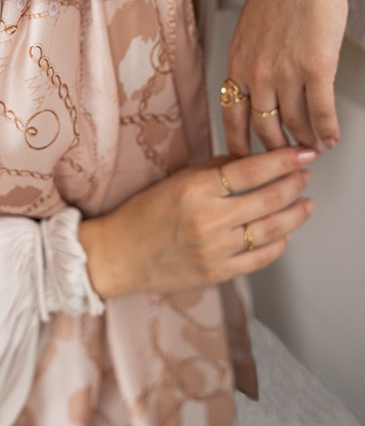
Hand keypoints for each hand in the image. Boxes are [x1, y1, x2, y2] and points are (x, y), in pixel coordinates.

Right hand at [79, 147, 314, 298]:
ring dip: (295, 214)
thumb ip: (212, 169)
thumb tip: (247, 161)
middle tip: (306, 173)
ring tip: (307, 203)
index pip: (250, 170)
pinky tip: (286, 233)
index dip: (282, 160)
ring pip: (270, 230)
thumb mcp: (174, 179)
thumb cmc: (141, 214)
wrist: (118, 255)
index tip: (302, 152)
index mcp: (195, 190)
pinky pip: (260, 258)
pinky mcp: (218, 273)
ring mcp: (215, 250)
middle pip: (267, 198)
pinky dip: (279, 244)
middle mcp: (208, 220)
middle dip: (294, 183)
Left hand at [224, 0, 364, 156]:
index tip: (246, 161)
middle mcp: (257, 72)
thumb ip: (251, 60)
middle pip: (263, 128)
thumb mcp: (250, 28)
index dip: (239, 144)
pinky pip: (321, 111)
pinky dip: (328, 129)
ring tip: (313, 149)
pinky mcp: (316, 67)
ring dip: (306, 141)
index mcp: (237, 62)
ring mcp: (286, 72)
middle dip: (276, 149)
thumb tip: (257, 86)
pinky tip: (332, 137)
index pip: (232, 117)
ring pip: (294, 124)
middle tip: (287, 159)